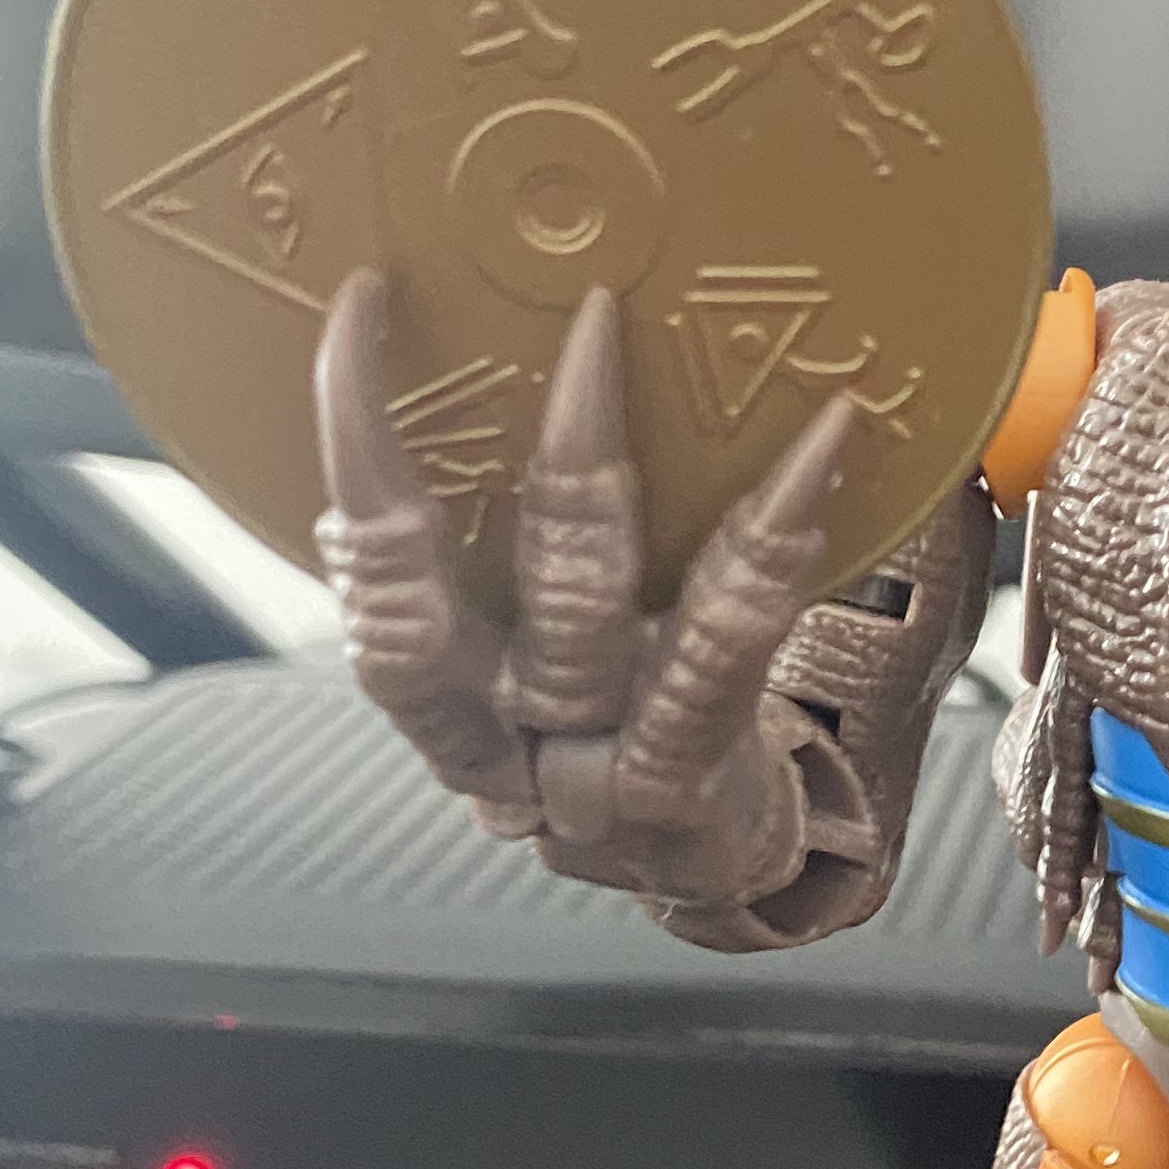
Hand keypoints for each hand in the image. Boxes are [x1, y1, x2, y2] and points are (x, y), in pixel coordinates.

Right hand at [313, 271, 869, 913]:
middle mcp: (488, 739)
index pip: (367, 565)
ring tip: (597, 331)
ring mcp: (577, 772)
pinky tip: (818, 443)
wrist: (713, 862)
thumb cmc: (630, 723)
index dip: (349, 439)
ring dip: (574, 460)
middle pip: (414, 604)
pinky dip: (767, 534)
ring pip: (564, 606)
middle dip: (392, 445)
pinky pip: (722, 640)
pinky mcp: (678, 782)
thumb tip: (487, 345)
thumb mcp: (544, 650)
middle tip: (421, 320)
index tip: (361, 306)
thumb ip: (500, 545)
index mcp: (441, 690)